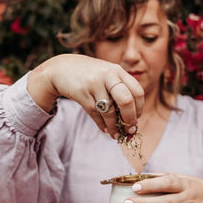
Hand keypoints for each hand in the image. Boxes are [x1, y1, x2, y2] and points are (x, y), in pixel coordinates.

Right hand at [27, 54, 143, 136]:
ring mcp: (94, 84)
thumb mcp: (108, 75)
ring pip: (109, 111)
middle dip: (130, 119)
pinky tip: (106, 129)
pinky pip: (95, 114)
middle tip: (130, 129)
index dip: (139, 109)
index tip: (136, 119)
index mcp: (118, 71)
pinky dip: (102, 124)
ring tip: (116, 135)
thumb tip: (133, 118)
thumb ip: (121, 90)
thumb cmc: (91, 75)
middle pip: (127, 101)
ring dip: (114, 127)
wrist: (62, 68)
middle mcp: (108, 75)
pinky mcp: (82, 93)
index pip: (137, 92)